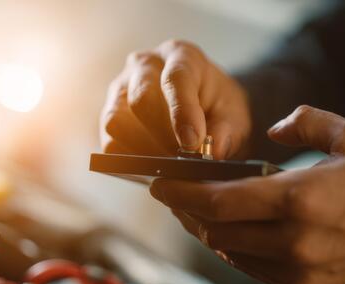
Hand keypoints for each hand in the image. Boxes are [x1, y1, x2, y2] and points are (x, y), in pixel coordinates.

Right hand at [100, 39, 250, 158]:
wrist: (204, 107)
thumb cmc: (218, 107)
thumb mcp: (234, 115)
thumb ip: (228, 131)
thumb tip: (214, 150)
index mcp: (181, 55)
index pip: (175, 78)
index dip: (182, 112)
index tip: (192, 142)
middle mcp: (145, 66)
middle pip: (140, 98)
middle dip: (162, 136)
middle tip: (183, 160)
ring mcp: (121, 89)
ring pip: (116, 121)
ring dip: (141, 150)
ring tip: (167, 165)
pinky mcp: (110, 116)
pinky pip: (109, 142)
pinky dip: (129, 160)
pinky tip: (151, 167)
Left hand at [150, 105, 344, 283]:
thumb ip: (307, 123)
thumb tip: (274, 130)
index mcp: (301, 198)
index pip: (220, 199)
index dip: (182, 192)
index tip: (159, 184)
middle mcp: (294, 240)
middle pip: (217, 230)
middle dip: (190, 212)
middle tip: (177, 197)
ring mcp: (300, 272)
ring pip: (233, 254)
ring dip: (213, 233)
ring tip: (206, 214)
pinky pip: (258, 271)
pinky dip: (241, 252)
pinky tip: (242, 235)